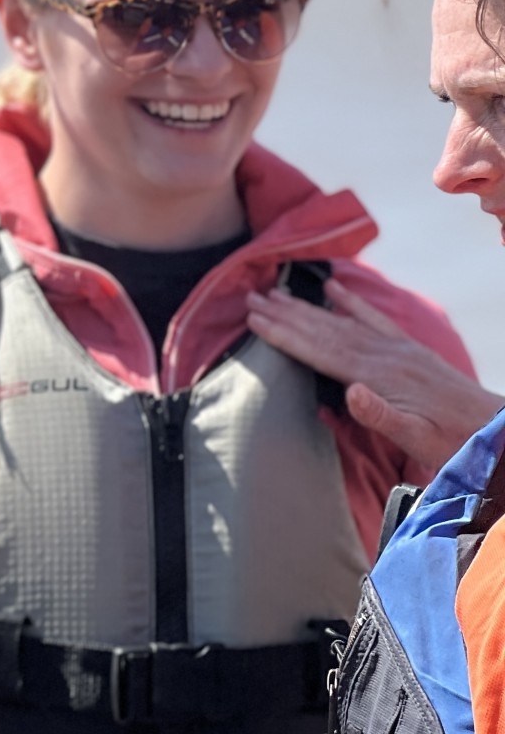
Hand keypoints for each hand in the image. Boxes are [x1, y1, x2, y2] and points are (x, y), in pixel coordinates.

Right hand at [247, 280, 503, 479]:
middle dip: (286, 314)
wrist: (494, 432)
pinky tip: (334, 289)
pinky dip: (352, 302)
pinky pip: (374, 319)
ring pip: (342, 321)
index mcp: (381, 378)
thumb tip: (351, 392)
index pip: (322, 351)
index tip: (254, 320)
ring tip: (276, 292)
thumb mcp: (419, 442)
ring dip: (307, 307)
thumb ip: (383, 417)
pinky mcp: (410, 350)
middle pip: (326, 330)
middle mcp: (386, 356)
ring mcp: (399, 349)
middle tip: (252, 298)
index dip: (285, 335)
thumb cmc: (454, 444)